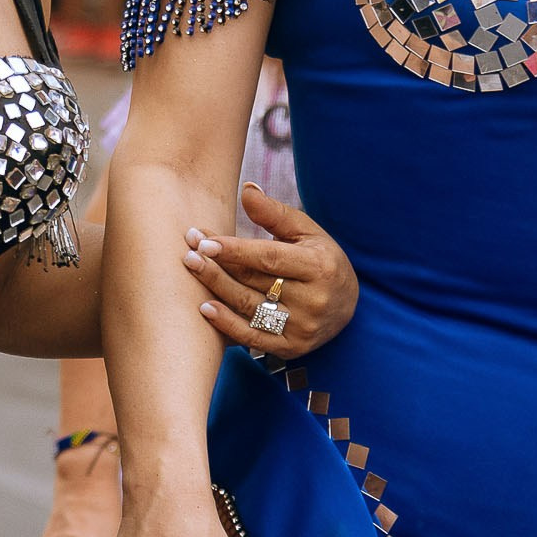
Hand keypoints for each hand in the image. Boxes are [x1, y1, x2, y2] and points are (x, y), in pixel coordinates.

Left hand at [183, 183, 357, 358]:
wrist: (348, 305)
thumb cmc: (322, 259)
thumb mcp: (306, 232)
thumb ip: (275, 213)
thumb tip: (247, 189)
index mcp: (320, 267)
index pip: (269, 258)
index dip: (234, 250)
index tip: (203, 240)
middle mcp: (314, 300)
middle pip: (254, 281)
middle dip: (217, 264)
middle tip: (188, 249)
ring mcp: (302, 327)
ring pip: (249, 307)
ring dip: (215, 288)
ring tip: (191, 268)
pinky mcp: (292, 348)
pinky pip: (253, 336)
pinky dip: (227, 324)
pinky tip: (205, 307)